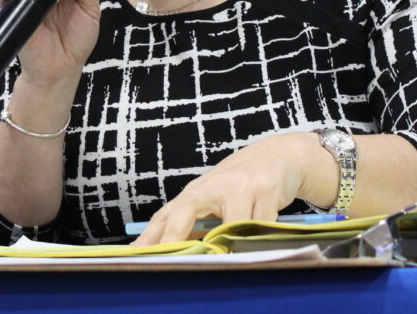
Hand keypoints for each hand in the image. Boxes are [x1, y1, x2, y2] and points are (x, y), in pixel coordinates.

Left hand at [131, 132, 321, 245]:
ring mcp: (240, 187)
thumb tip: (172, 252)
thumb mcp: (214, 198)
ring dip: (230, 243)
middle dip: (174, 237)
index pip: (166, 215)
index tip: (137, 253)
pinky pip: (261, 225)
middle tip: (166, 260)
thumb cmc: (241, 183)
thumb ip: (195, 222)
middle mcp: (213, 187)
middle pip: (185, 211)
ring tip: (227, 257)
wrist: (279, 156)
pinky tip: (261, 238)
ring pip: (230, 225)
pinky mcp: (266, 191)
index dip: (151, 236)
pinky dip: (260, 237)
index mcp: (196, 192)